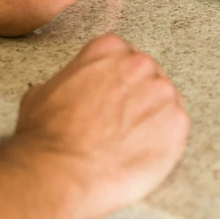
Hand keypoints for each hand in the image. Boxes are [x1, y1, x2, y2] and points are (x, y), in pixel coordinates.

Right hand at [7, 34, 189, 217]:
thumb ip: (67, 81)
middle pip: (147, 75)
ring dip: (151, 119)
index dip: (116, 79)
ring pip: (164, 102)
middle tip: (120, 121)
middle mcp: (138, 65)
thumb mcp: (43, 92)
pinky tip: (141, 152)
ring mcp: (161, 93)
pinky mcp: (177, 125)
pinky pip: (176, 129)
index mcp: (107, 49)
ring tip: (129, 141)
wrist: (61, 170)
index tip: (111, 94)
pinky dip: (163, 141)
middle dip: (136, 97)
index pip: (122, 55)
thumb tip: (67, 89)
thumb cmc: (49, 136)